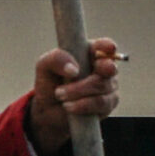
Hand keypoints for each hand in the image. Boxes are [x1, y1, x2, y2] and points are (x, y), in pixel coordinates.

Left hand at [27, 38, 122, 155]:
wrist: (49, 109)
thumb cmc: (50, 81)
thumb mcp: (44, 66)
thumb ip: (56, 59)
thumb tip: (73, 69)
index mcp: (91, 52)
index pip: (104, 46)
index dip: (107, 46)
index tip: (108, 48)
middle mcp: (104, 67)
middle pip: (107, 68)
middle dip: (84, 80)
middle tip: (60, 90)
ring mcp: (109, 85)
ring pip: (102, 87)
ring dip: (77, 93)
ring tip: (59, 96)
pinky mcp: (108, 103)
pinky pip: (102, 104)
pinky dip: (83, 106)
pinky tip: (69, 107)